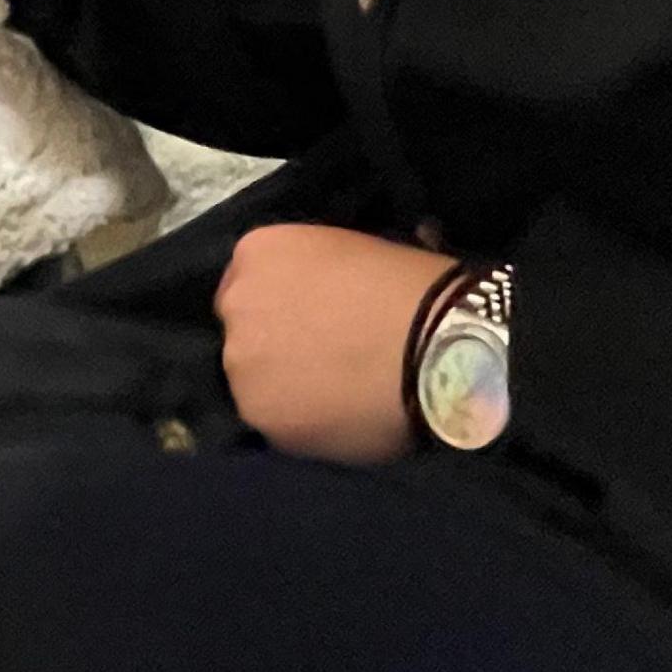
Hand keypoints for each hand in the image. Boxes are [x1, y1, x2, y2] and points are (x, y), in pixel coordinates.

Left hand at [214, 224, 458, 464]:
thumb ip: (319, 273)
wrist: (435, 344)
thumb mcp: (355, 248)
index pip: (249, 282)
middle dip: (275, 342)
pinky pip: (276, 421)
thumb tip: (331, 290)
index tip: (309, 319)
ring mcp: (242, 365)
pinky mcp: (261, 417)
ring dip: (284, 386)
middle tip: (323, 356)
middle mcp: (237, 304)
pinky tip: (340, 417)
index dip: (281, 304)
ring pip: (254, 380)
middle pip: (244, 330)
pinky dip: (301, 422)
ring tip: (336, 393)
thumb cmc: (409, 285)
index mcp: (259, 251)